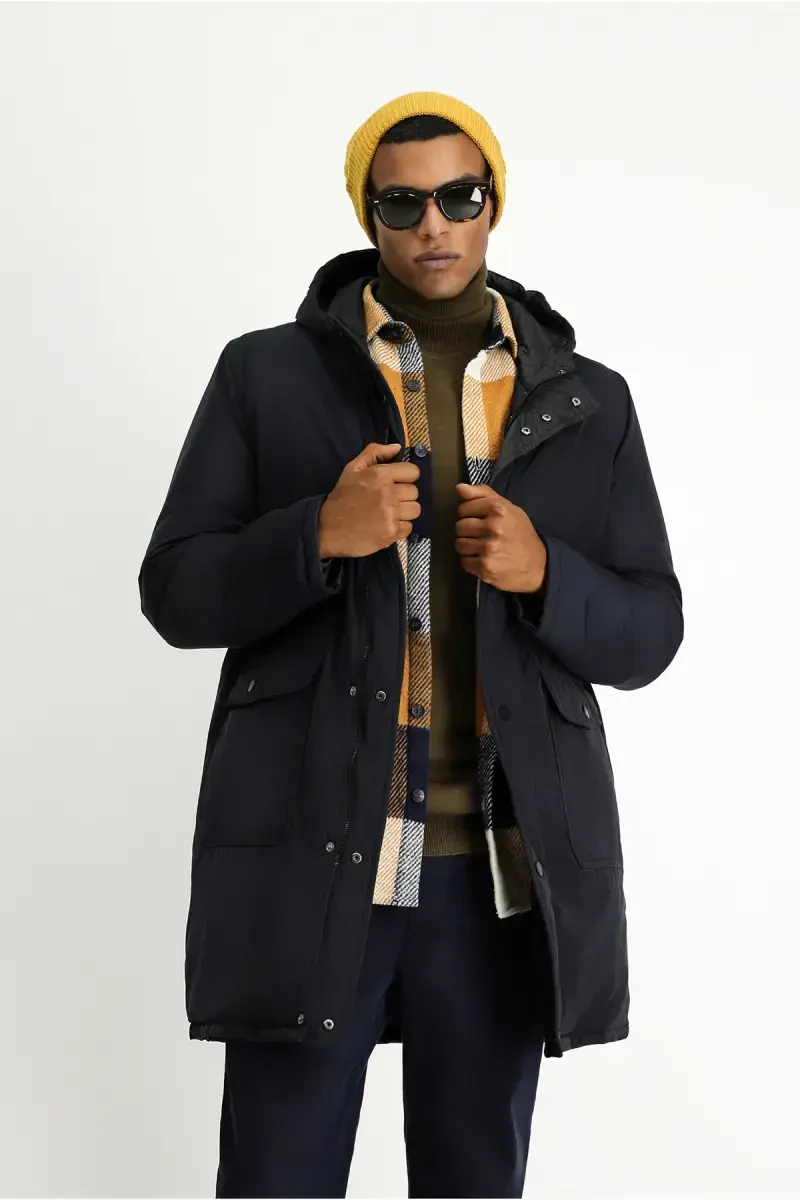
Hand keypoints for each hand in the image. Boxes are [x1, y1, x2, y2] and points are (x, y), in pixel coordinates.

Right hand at [318, 443, 420, 557]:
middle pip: (414, 492)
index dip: (406, 476)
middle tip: (390, 500)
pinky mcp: (391, 532)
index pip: (413, 471)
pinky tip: (387, 525)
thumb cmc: (342, 497)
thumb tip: (397, 447)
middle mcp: (389, 494)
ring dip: (405, 511)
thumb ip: (374, 452)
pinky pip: (409, 527)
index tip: (397, 482)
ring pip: (415, 510)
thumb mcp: (352, 469)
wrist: (328, 528)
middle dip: (404, 495)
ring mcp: (391, 515)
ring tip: (390, 513)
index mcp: (380, 475)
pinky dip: (400, 527)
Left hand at [454, 483, 546, 591]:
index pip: (463, 508)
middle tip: (480, 536)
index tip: (478, 519)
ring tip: (481, 548)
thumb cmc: (520, 533)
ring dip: (468, 548)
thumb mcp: (508, 507)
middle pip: (460, 527)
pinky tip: (484, 560)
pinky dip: (471, 562)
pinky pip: (464, 562)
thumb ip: (483, 494)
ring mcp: (489, 548)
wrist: (538, 564)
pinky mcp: (485, 567)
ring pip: (459, 545)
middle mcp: (493, 528)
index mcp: (499, 510)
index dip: (468, 514)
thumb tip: (459, 487)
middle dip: (467, 532)